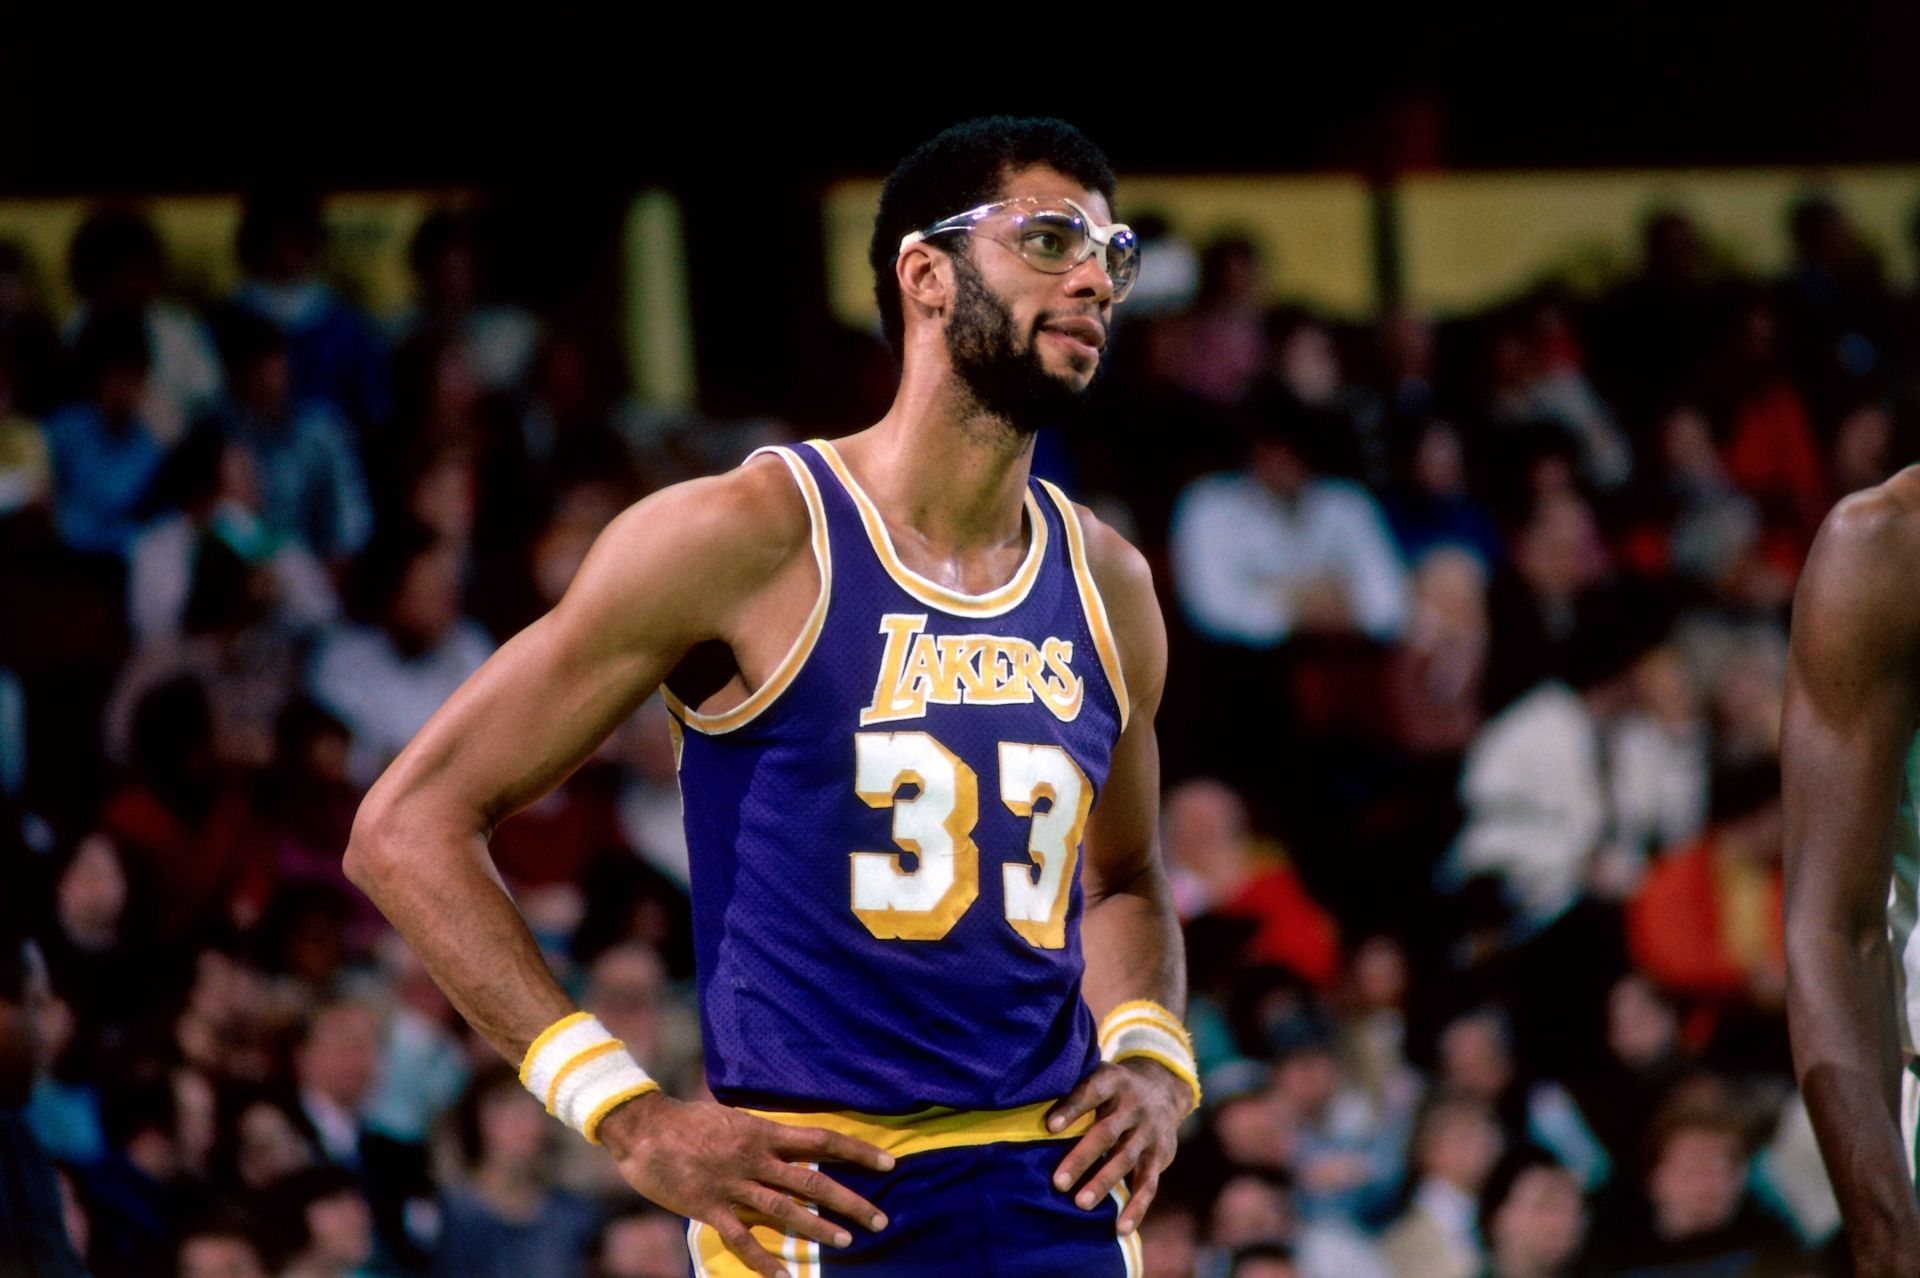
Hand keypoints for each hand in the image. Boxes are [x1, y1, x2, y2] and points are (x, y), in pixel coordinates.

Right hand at [599, 1091, 893, 1277]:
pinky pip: (742, 1239)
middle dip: (850, 1200)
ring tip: (847, 1242)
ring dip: (818, 1227)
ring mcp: (734, 1184)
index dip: (857, 1152)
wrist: (644, 1127)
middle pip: (813, 1180)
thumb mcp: (733, 1118)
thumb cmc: (688, 1120)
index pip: (822, 1140)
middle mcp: (756, 1158)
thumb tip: (791, 1141)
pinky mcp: (710, 1207)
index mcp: (763, 1132)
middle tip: (880, 1219)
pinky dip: (764, 1259)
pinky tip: (785, 1276)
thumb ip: (763, 1134)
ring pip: (786, 1209)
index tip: (888, 1163)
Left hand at [1044, 1058, 1187, 1233]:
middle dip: (1082, 1157)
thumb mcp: (1098, 1075)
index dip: (1071, 1108)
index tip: (1049, 1127)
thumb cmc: (1112, 1090)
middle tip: (1058, 1182)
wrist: (1163, 1090)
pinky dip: (1136, 1208)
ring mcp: (1148, 1132)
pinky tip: (1120, 1228)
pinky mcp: (1160, 1156)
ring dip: (1103, 1183)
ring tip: (1081, 1204)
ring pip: (1126, 1159)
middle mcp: (1134, 1106)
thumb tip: (1024, 1107)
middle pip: (1106, 1132)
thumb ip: (1071, 1088)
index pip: (1091, 1091)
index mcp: (1113, 1081)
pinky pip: (1149, 1184)